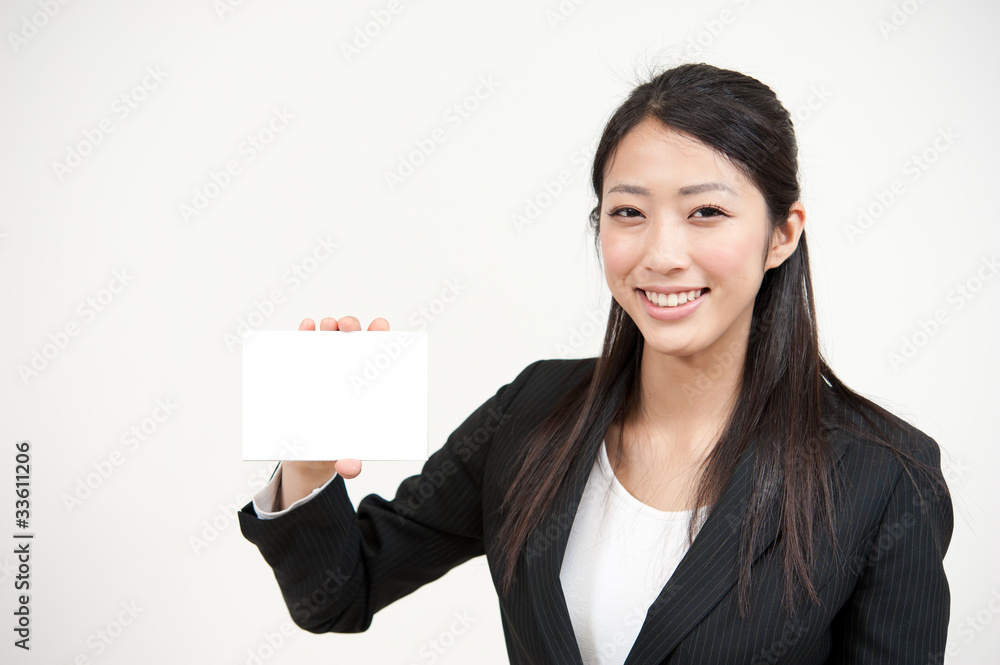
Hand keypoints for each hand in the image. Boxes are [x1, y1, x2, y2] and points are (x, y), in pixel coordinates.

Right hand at [277, 315, 388, 508]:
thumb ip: (349, 463)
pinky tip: (306, 327)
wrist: (307, 454)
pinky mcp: (303, 370)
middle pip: (354, 343)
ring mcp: (326, 368)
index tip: (380, 326)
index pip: (377, 358)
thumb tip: (350, 467)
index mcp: (367, 388)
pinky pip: (304, 347)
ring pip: (330, 340)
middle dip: (352, 329)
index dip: (382, 338)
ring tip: (327, 324)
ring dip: (330, 328)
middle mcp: (348, 373)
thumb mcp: (342, 456)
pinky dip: (305, 334)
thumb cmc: (335, 449)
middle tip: (347, 326)